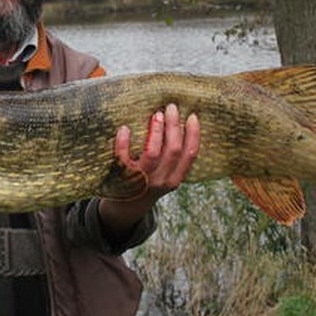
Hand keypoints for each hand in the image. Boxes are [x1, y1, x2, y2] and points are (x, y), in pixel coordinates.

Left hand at [98, 104, 199, 237]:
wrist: (124, 208)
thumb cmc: (147, 184)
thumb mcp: (165, 176)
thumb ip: (172, 159)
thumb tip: (179, 123)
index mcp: (175, 179)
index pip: (189, 155)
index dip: (193, 135)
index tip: (192, 116)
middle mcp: (161, 181)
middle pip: (172, 150)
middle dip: (173, 126)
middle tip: (170, 107)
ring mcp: (142, 181)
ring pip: (152, 153)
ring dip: (156, 131)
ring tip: (155, 114)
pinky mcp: (122, 179)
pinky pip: (123, 159)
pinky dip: (123, 142)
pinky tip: (124, 129)